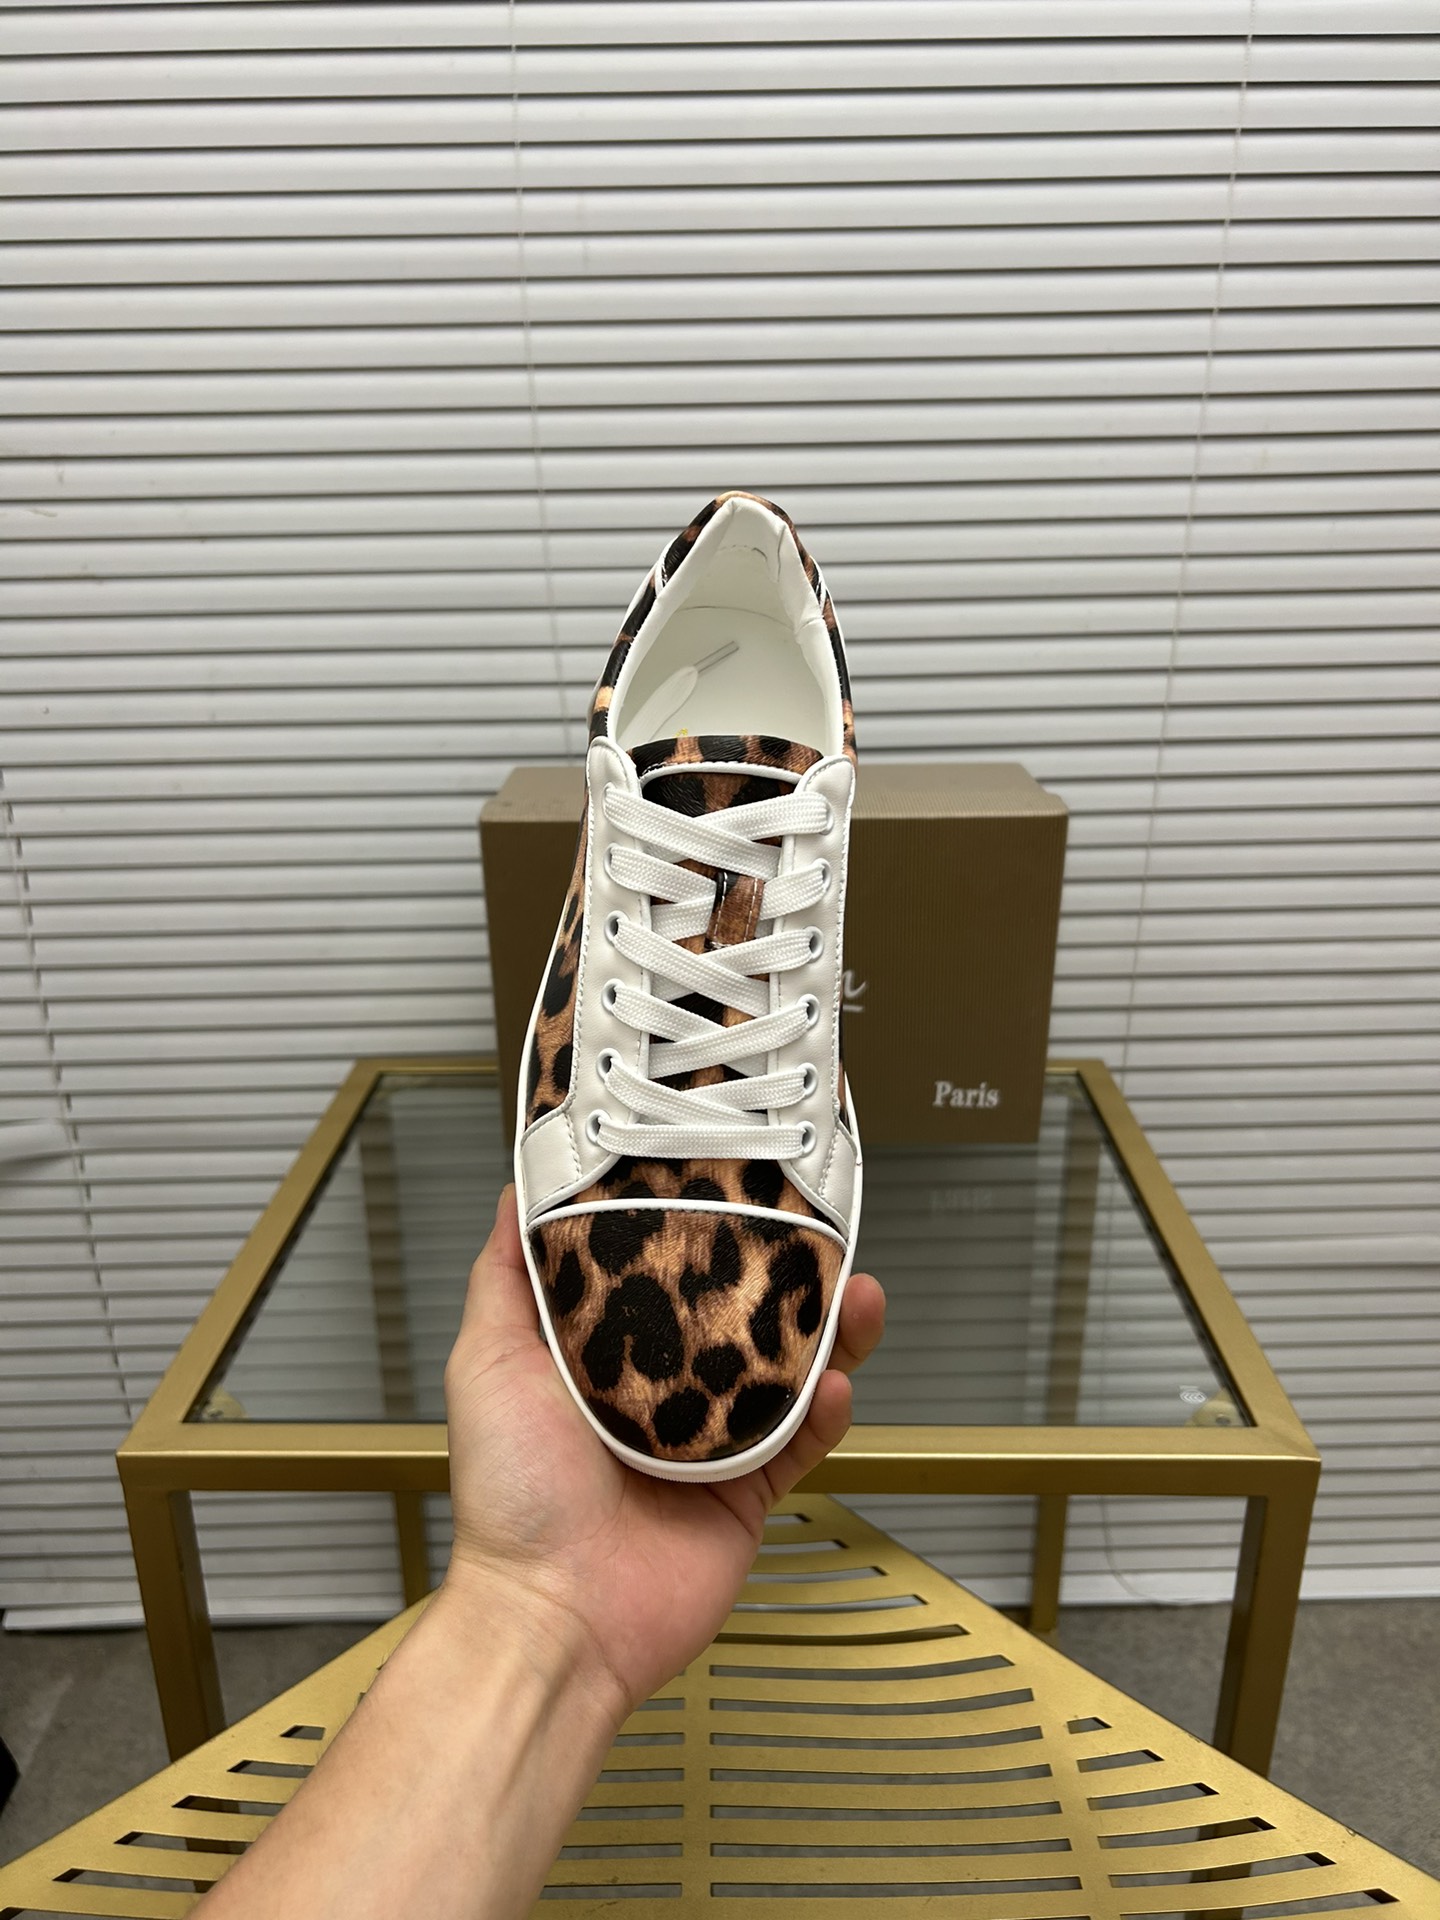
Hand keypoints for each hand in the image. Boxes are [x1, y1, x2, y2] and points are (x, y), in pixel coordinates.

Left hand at [441, 1185, 884, 1717]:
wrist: (555, 1615)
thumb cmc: (511, 1497)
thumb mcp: (488, 1362)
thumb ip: (504, 1277)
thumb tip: (513, 1192)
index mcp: (601, 1355)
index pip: (663, 1273)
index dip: (700, 1228)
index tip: (734, 1183)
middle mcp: (660, 1392)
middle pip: (738, 1316)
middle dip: (783, 1274)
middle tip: (818, 1232)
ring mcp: (709, 1442)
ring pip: (787, 1371)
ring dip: (830, 1331)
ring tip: (858, 1293)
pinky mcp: (747, 1492)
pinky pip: (802, 1441)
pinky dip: (827, 1410)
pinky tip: (839, 1381)